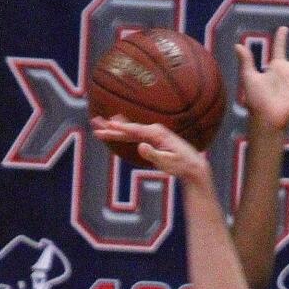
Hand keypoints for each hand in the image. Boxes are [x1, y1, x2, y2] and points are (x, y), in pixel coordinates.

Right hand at [91, 117, 210, 184]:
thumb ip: (153, 154)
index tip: (107, 126)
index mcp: (156, 133)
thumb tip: (140, 146)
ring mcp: (153, 134)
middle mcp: (153, 130)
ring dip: (114, 129)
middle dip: (111, 127)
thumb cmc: (181, 165)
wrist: (193, 165)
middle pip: (128, 128)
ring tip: (99, 124)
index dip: (119, 129)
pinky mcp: (153, 140)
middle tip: (95, 123)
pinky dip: (123, 132)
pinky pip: (135, 134)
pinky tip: (116, 128)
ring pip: (129, 131)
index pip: (134, 130)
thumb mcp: (168, 162)